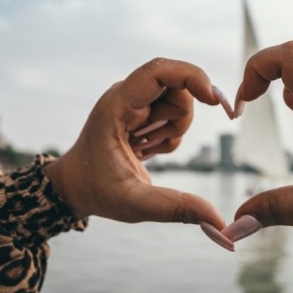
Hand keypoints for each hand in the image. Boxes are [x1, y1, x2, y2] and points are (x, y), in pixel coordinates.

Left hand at [44, 58, 235, 248]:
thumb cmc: (97, 192)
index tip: (214, 101)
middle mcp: (125, 96)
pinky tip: (145, 151)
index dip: (191, 77)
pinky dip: (169, 135)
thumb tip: (218, 221)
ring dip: (173, 130)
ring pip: (178, 101)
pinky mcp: (140, 112)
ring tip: (145, 151)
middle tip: (155, 147)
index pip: (159, 71)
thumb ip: (176, 208)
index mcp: (117, 106)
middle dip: (180, 119)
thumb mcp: (135, 205)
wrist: (74, 188)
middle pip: (176, 87)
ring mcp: (133, 103)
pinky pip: (173, 114)